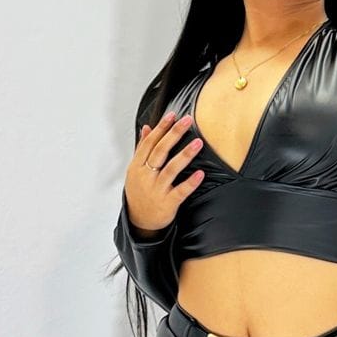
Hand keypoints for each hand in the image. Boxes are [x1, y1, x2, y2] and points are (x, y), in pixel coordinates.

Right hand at [124, 112, 205, 234]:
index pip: (150, 142)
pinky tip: (200, 174)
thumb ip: (141, 148)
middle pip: (160, 151)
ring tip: (198, 142)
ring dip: (185, 155)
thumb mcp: (136, 170)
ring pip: (171, 169)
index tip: (172, 115)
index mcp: (137, 166)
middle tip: (188, 121)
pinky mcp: (167, 203)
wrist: (139, 220)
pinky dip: (190, 183)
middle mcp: (146, 176)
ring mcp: (156, 190)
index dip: (161, 128)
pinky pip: (180, 191)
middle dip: (174, 134)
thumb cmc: (139, 192)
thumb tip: (146, 128)